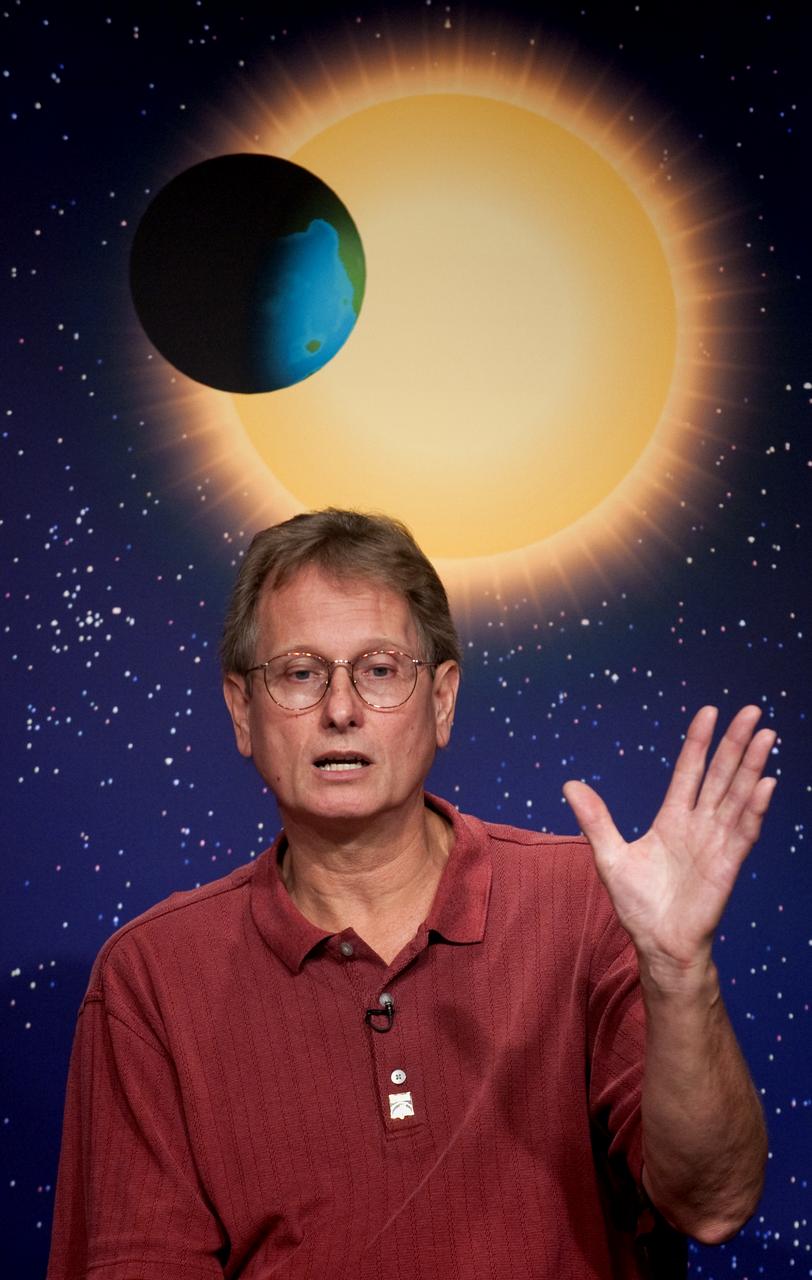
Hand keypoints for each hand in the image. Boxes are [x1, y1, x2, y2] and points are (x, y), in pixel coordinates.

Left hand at [563, 706, 776, 980]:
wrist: (658, 945)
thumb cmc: (638, 905)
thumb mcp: (609, 856)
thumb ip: (596, 819)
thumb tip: (570, 784)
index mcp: (672, 819)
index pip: (689, 770)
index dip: (699, 742)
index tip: (708, 712)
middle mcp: (699, 825)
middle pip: (720, 774)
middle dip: (735, 743)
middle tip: (751, 711)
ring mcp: (717, 843)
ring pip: (738, 795)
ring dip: (752, 766)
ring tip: (766, 735)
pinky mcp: (728, 865)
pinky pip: (744, 830)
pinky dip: (755, 807)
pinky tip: (765, 783)